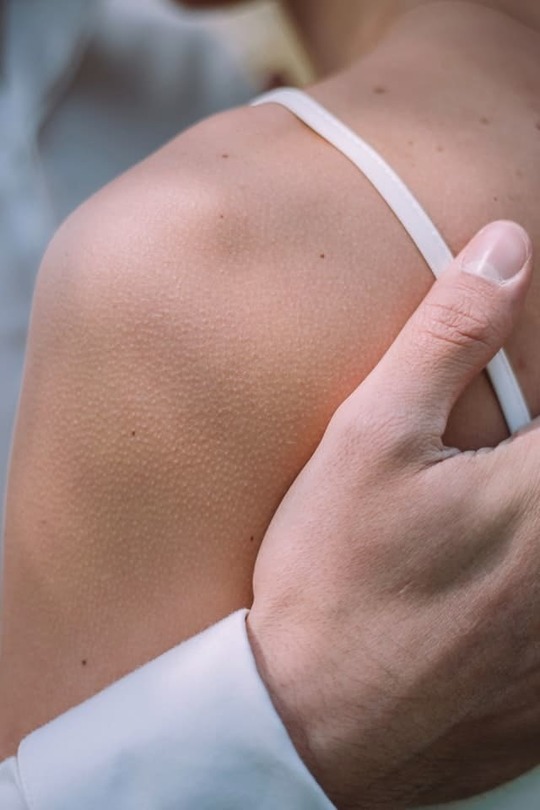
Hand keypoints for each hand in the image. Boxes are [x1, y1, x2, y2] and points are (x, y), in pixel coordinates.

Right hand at [247, 221, 538, 808]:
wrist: (313, 724)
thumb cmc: (334, 578)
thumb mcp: (372, 439)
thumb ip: (449, 338)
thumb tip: (506, 247)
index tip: (516, 415)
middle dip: (526, 452)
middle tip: (485, 464)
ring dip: (528, 515)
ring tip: (476, 520)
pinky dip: (531, 578)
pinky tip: (486, 577)